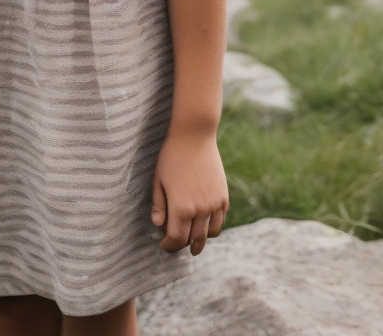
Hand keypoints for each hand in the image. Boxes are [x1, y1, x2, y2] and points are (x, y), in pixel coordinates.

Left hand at [151, 130, 228, 255]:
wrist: (194, 137)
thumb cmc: (171, 157)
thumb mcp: (158, 180)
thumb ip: (158, 205)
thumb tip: (158, 225)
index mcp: (181, 207)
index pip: (176, 239)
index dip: (169, 246)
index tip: (164, 246)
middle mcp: (200, 210)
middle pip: (194, 240)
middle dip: (184, 246)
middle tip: (176, 245)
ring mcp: (214, 204)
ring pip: (210, 234)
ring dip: (200, 239)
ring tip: (193, 240)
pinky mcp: (223, 197)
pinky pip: (220, 221)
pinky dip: (212, 227)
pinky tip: (204, 225)